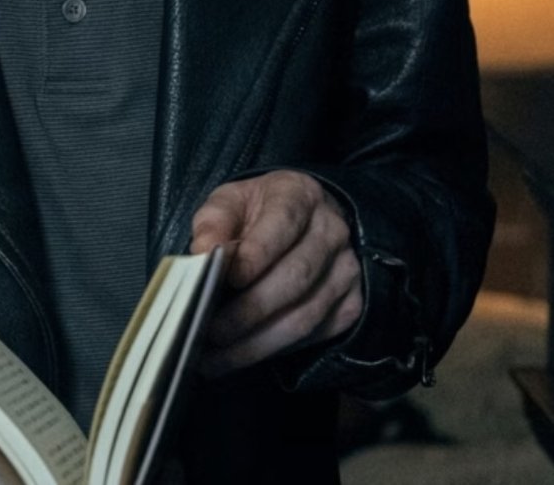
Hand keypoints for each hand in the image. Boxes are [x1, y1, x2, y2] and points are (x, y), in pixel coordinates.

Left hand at [186, 169, 361, 376]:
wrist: (303, 223)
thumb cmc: (257, 214)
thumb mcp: (230, 203)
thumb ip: (214, 222)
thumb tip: (203, 250)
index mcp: (299, 195)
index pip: (283, 223)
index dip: (257, 254)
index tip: (227, 279)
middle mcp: (332, 230)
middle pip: (296, 277)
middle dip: (249, 311)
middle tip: (210, 331)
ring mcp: (346, 269)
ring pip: (305, 314)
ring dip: (258, 342)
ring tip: (216, 357)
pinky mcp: (350, 303)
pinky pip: (315, 334)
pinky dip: (276, 350)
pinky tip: (242, 356)